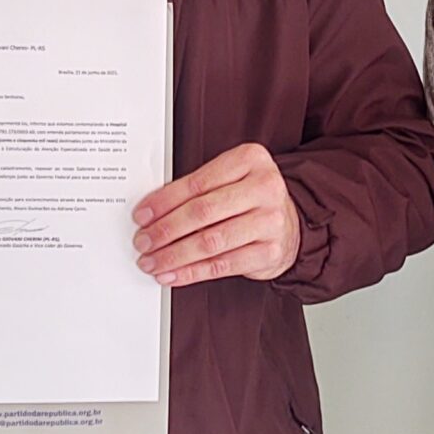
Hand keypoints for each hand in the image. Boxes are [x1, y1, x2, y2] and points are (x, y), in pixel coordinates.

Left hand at [134, 144, 299, 287]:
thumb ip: (198, 188)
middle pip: (202, 212)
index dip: (164, 201)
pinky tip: (174, 274)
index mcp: (250, 159)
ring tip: (153, 261)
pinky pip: (222, 265)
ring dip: (174, 255)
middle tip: (143, 240)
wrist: (290, 225)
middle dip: (165, 230)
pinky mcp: (270, 251)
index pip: (197, 182)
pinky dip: (192, 272)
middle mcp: (264, 187)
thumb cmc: (251, 200)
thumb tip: (152, 213)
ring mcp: (270, 221)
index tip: (142, 215)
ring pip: (210, 241)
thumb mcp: (231, 179)